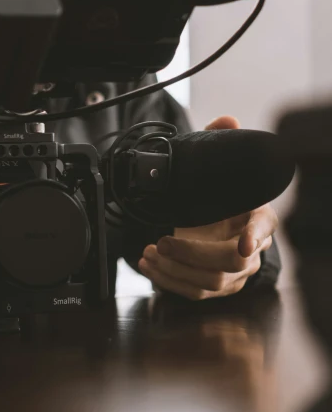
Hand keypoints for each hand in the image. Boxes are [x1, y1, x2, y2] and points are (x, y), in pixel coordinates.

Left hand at [137, 116, 278, 299]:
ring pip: (210, 282)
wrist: (217, 222)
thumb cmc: (221, 196)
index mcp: (258, 216)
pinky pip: (195, 292)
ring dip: (174, 270)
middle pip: (230, 261)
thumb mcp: (218, 167)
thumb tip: (226, 119)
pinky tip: (149, 266)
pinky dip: (169, 281)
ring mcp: (235, 272)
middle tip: (163, 240)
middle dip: (193, 254)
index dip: (255, 236)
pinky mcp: (217, 287)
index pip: (264, 227)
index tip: (243, 243)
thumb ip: (221, 141)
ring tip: (148, 253)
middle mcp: (251, 248)